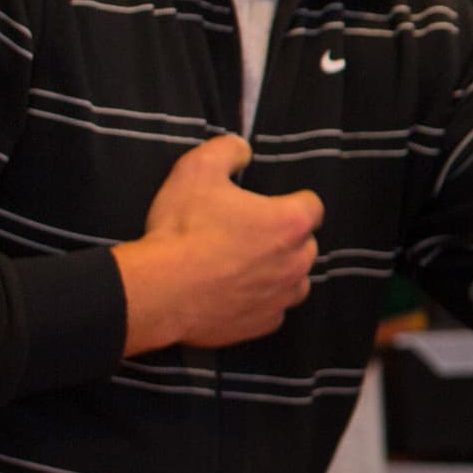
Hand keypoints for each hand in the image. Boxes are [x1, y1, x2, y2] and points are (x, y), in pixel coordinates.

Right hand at [115, 135, 319, 352]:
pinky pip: (273, 309)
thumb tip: (242, 148)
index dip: (291, 202)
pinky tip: (234, 293)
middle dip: (284, 238)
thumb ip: (226, 150)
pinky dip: (260, 301)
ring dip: (278, 272)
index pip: (312, 206)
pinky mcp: (264, 323)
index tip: (267, 204)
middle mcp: (297, 261)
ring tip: (244, 265)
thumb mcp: (197, 169)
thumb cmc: (182, 228)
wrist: (160, 290)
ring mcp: (282, 296)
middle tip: (246, 234)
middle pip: (305, 244)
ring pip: (295, 280)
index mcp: (290, 223)